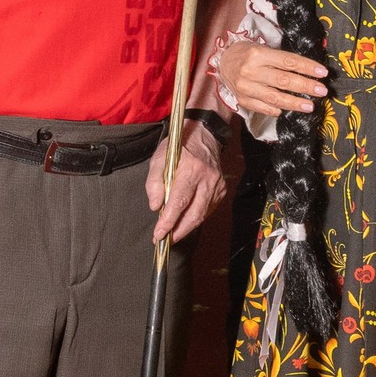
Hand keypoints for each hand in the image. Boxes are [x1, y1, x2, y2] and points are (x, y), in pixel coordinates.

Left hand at [147, 122, 228, 243]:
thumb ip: (154, 182)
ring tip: (173, 234)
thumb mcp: (159, 158)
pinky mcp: (221, 190)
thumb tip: (155, 206)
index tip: (159, 234)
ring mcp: (217, 185)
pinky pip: (208, 210)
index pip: (179, 201)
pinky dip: (196, 218)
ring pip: (202, 215)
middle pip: (194, 214)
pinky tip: (185, 221)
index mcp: (191, 169)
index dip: (169, 221)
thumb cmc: (179, 146)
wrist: (205, 135)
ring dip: (186, 228)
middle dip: (178, 231)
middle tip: (165, 241)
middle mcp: (207, 179)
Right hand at [220, 38, 327, 116]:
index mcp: (258, 54)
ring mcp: (246, 87)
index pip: (288, 61)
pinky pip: (264, 108)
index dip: (307, 67)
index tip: (323, 73)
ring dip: (295, 103)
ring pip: (275, 97)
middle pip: (283, 80)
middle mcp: (251, 71)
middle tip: (322, 91)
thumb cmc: (248, 54)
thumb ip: (282, 59)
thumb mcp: (263, 49)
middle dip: (305, 86)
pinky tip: (289, 110)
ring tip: (310, 106)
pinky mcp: (243, 100)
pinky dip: (277, 110)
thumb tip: (309, 71)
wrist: (223, 63)